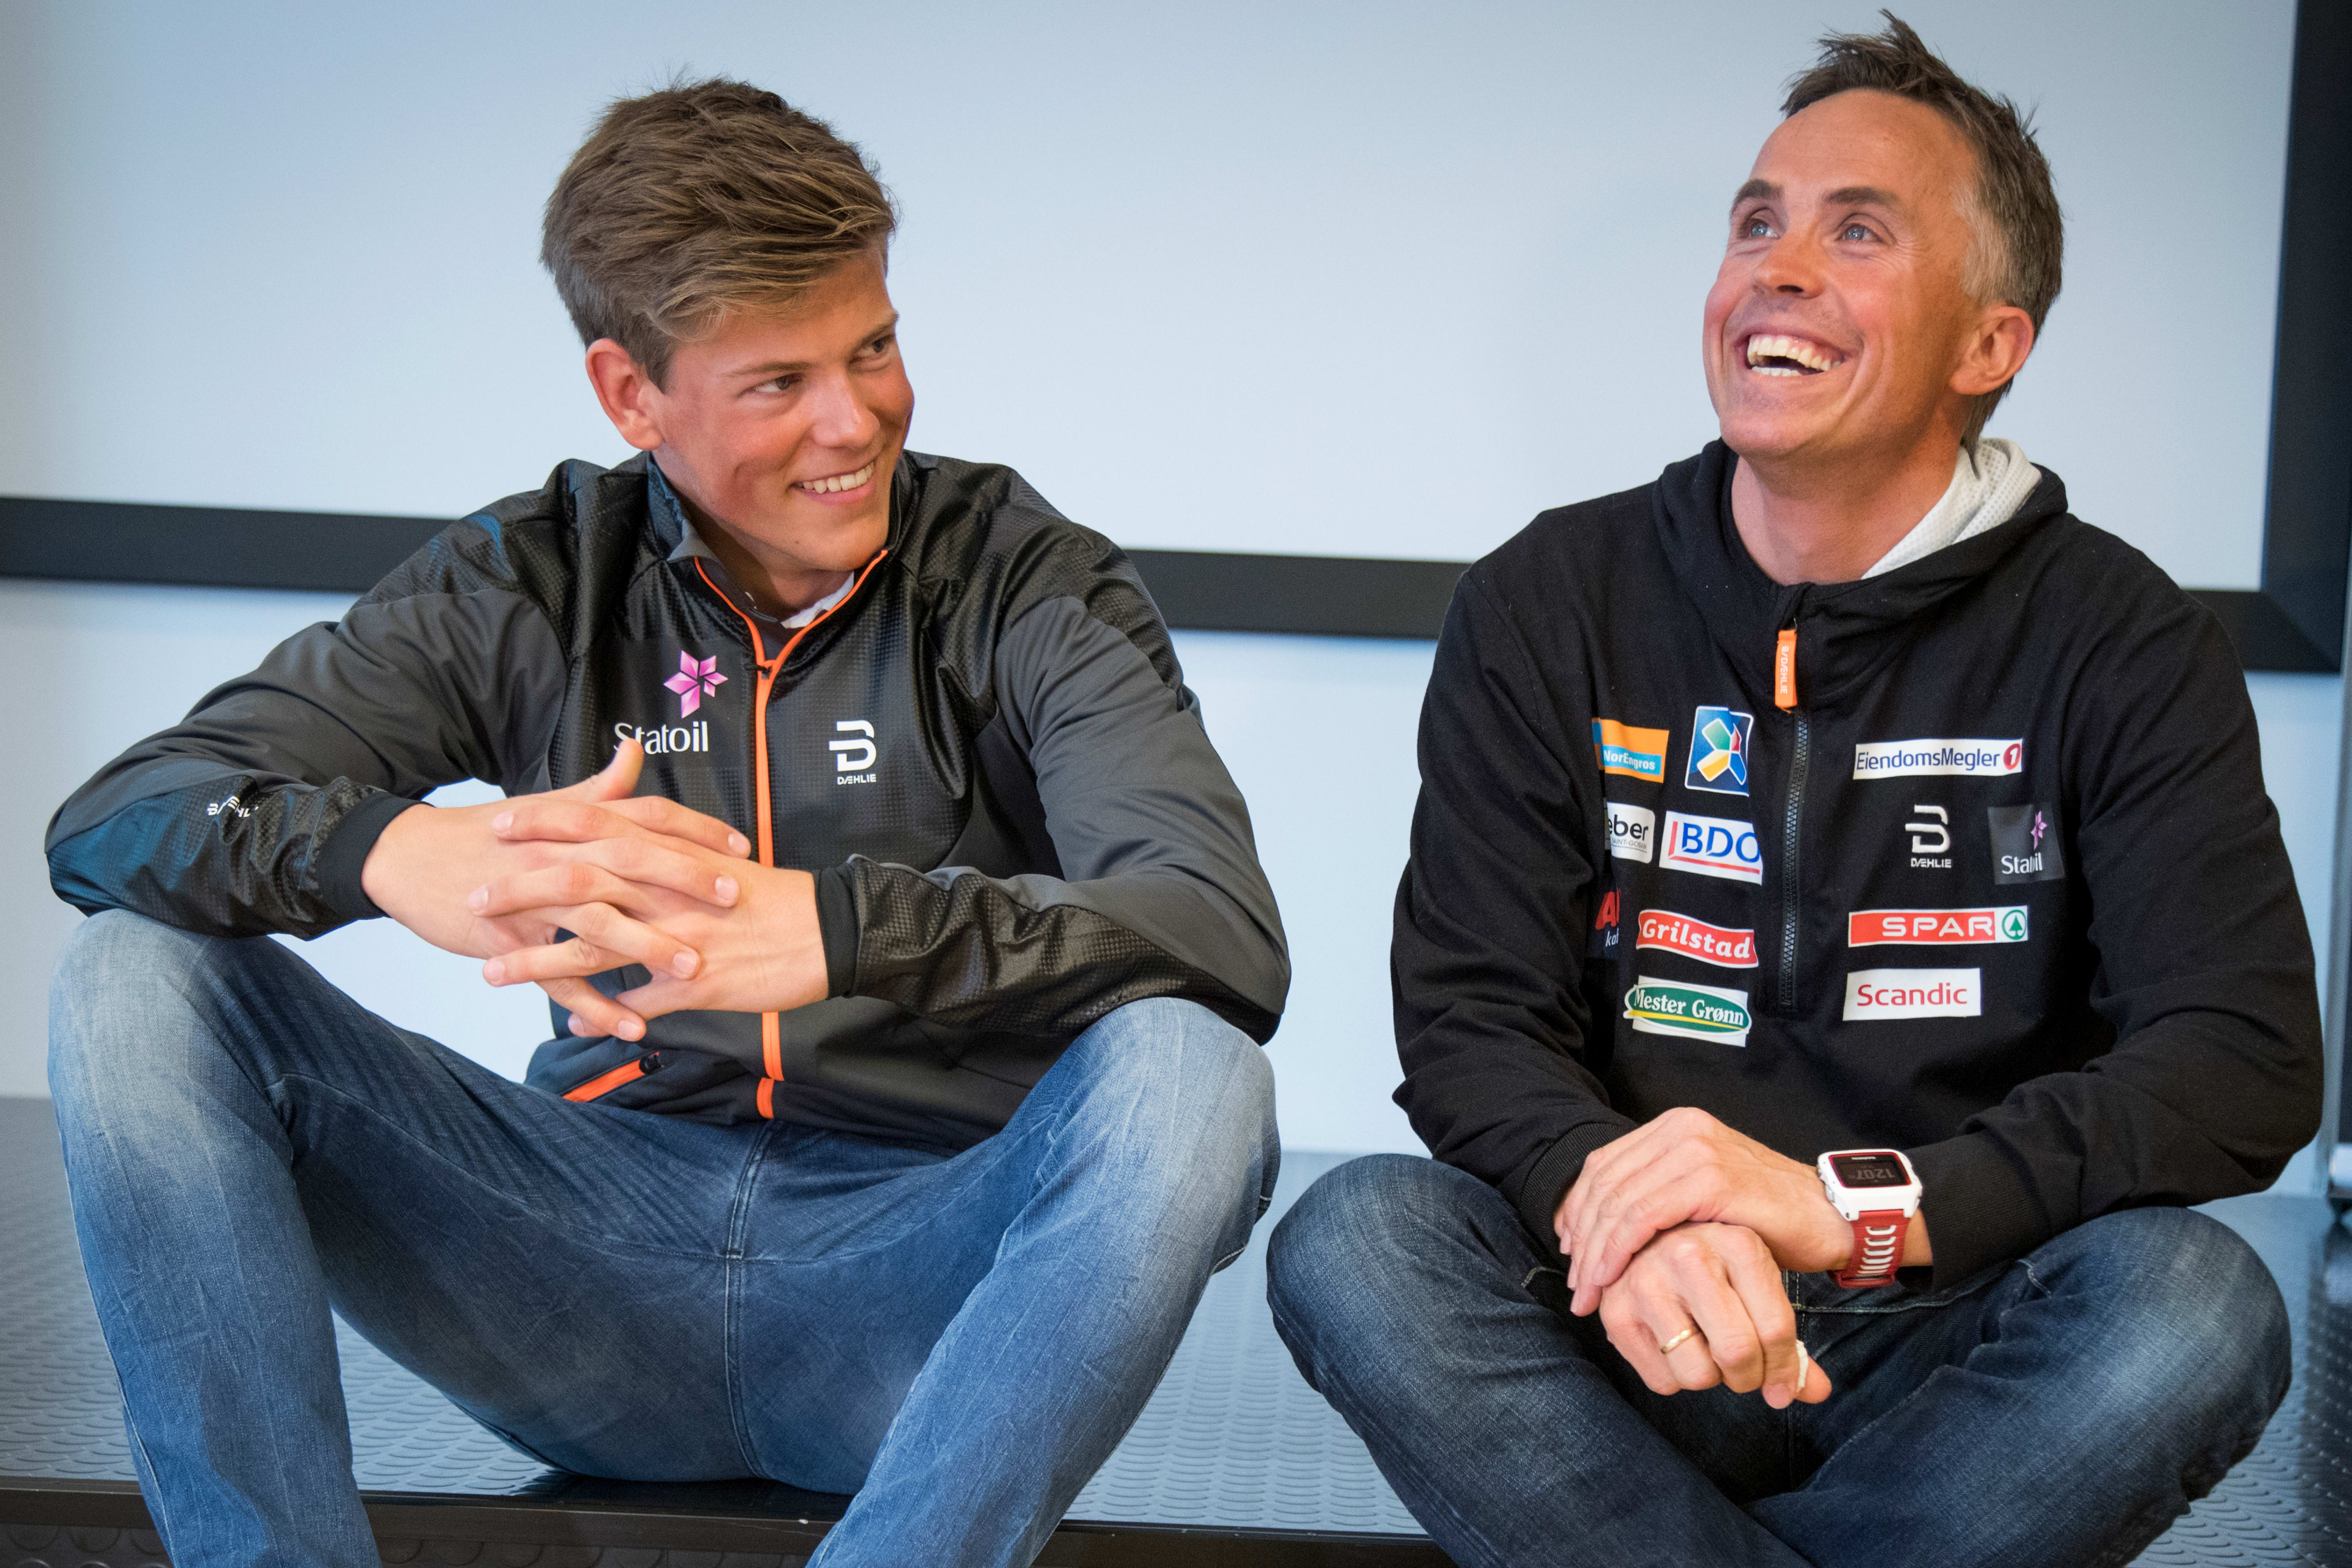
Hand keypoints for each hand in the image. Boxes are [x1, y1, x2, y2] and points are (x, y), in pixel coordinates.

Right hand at [360, 741, 749, 1038]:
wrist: (407, 858)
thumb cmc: (484, 834)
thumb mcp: (543, 807)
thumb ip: (598, 789)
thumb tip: (636, 750)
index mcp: (574, 823)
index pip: (646, 818)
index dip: (695, 831)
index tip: (740, 849)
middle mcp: (558, 856)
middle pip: (629, 862)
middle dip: (684, 880)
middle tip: (734, 899)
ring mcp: (531, 900)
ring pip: (596, 922)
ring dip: (646, 946)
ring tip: (693, 968)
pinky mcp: (507, 942)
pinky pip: (557, 979)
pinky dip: (595, 1004)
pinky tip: (632, 1025)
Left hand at [473, 854, 829, 1025]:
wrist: (831, 932)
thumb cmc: (775, 898)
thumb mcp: (719, 860)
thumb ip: (669, 851)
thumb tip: (625, 849)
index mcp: (674, 854)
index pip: (598, 826)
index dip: (545, 823)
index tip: (501, 822)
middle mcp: (669, 891)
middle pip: (580, 882)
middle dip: (521, 892)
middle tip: (474, 898)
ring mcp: (679, 938)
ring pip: (594, 948)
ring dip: (538, 962)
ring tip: (492, 972)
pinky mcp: (695, 984)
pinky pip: (636, 1003)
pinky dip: (602, 1016)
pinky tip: (573, 1025)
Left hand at [1558, 1107, 1855, 1314]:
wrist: (1828, 1218)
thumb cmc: (1763, 1218)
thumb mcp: (1698, 1199)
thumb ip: (1653, 1199)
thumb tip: (1592, 1227)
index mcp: (1672, 1127)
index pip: (1603, 1166)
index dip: (1577, 1211)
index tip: (1570, 1253)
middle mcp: (1680, 1129)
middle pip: (1604, 1183)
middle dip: (1582, 1237)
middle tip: (1577, 1285)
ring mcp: (1696, 1149)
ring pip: (1619, 1201)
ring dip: (1596, 1251)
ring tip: (1588, 1292)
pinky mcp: (1711, 1178)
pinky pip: (1645, 1215)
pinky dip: (1620, 1249)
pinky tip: (1612, 1279)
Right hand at [1594, 1222, 1831, 1408]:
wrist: (1645, 1238)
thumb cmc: (1714, 1267)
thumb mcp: (1758, 1286)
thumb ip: (1788, 1341)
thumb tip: (1817, 1393)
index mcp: (1738, 1243)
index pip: (1776, 1329)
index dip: (1786, 1371)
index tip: (1783, 1389)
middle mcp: (1689, 1255)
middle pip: (1737, 1353)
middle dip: (1748, 1378)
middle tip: (1743, 1372)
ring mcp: (1646, 1280)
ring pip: (1698, 1374)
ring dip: (1709, 1378)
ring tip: (1705, 1351)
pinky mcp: (1615, 1310)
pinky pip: (1662, 1381)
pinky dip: (1674, 1379)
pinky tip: (1673, 1347)